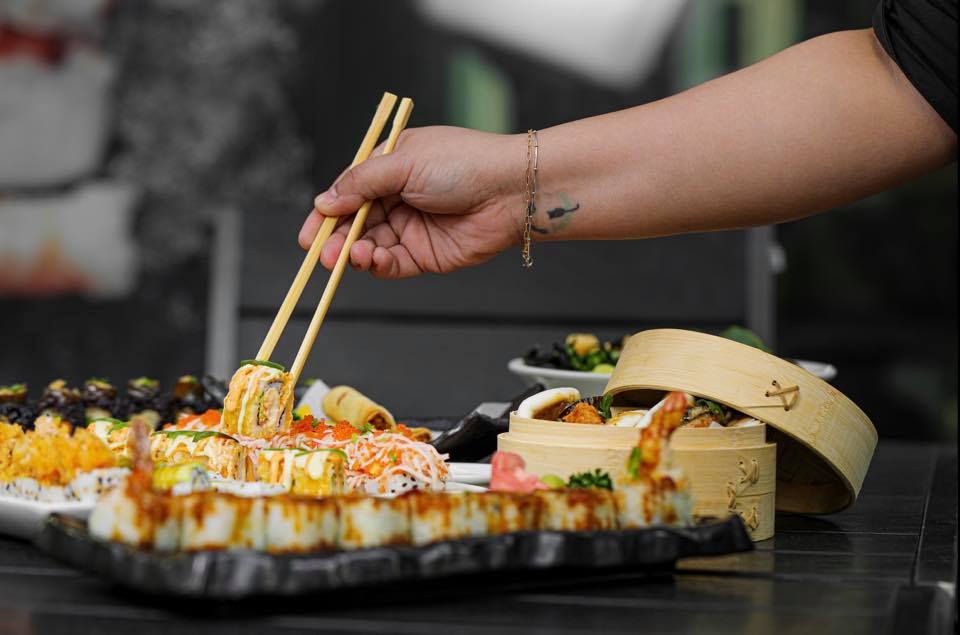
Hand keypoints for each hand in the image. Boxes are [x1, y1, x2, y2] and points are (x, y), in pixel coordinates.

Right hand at [299, 126, 524, 277]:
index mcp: (390, 167)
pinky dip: (377, 265)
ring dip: (354, 253)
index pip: (348, 192)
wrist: (511, 190)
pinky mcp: (425, 255)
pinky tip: (371, 260)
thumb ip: (361, 184)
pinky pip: (392, 265)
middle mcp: (398, 197)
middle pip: (354, 224)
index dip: (327, 213)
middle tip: (321, 253)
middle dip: (336, 239)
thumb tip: (323, 202)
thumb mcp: (403, 162)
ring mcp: (411, 227)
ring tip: (351, 255)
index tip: (309, 232)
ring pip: (369, 246)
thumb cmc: (463, 163)